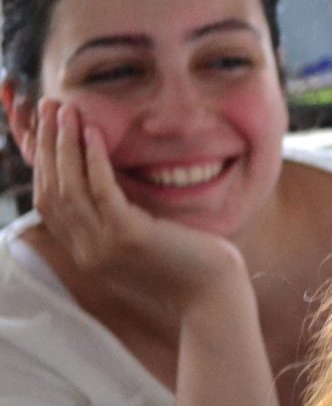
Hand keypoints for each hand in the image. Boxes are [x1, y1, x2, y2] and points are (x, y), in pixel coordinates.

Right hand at [32, 100, 248, 322]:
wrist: (215, 297)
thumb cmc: (190, 265)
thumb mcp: (143, 240)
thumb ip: (119, 218)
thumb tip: (108, 181)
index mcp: (86, 251)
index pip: (49, 202)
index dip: (43, 162)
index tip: (45, 128)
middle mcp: (86, 250)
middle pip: (50, 191)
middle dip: (46, 146)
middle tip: (48, 108)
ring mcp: (103, 246)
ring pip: (69, 188)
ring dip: (65, 145)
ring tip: (65, 111)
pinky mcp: (128, 237)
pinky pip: (102, 191)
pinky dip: (94, 159)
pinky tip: (94, 132)